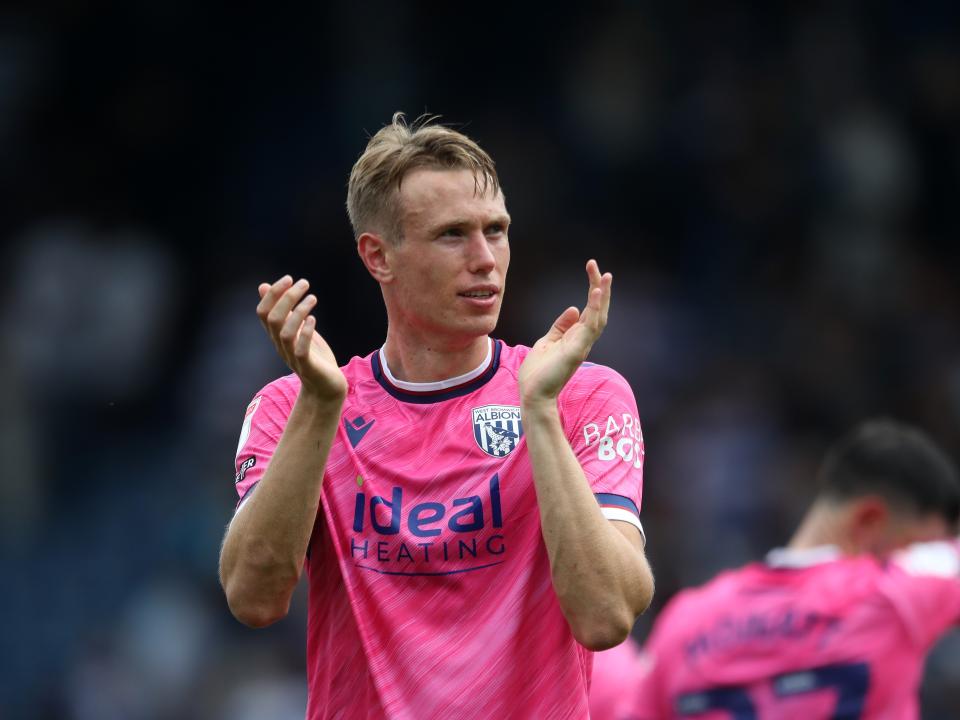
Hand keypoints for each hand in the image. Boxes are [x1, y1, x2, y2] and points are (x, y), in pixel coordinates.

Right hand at [257, 276, 347, 401]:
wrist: (326, 388)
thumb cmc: (313, 357)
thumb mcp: (297, 330)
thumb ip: (284, 311)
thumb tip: (264, 286)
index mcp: (277, 335)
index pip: (263, 312)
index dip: (273, 294)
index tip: (289, 279)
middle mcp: (281, 345)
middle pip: (273, 319)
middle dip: (287, 297)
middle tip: (304, 283)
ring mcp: (292, 356)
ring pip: (285, 333)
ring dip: (298, 312)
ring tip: (312, 298)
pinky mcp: (308, 366)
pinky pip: (300, 350)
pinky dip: (305, 333)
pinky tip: (313, 319)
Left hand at [518, 259, 610, 406]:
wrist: (532, 394)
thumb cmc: (538, 373)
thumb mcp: (547, 342)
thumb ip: (560, 327)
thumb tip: (573, 309)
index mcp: (575, 338)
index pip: (589, 310)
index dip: (593, 291)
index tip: (591, 270)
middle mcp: (582, 341)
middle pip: (597, 311)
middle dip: (600, 289)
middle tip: (599, 268)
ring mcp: (581, 346)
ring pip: (599, 317)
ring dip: (603, 296)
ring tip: (605, 276)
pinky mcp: (577, 351)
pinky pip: (590, 327)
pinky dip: (595, 309)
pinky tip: (596, 293)